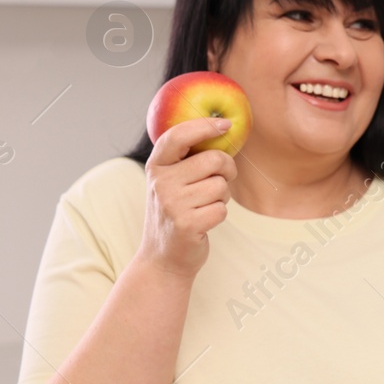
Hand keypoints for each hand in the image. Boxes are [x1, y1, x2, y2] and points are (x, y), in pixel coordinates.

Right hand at [137, 118, 238, 277]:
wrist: (163, 258)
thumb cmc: (176, 212)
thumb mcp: (171, 182)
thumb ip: (187, 159)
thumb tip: (223, 129)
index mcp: (156, 167)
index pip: (178, 136)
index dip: (204, 125)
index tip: (225, 124)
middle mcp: (160, 182)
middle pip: (214, 159)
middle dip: (227, 170)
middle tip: (220, 181)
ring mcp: (172, 204)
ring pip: (221, 185)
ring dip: (221, 196)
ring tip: (204, 206)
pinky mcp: (187, 224)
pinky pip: (222, 208)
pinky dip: (219, 215)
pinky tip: (204, 222)